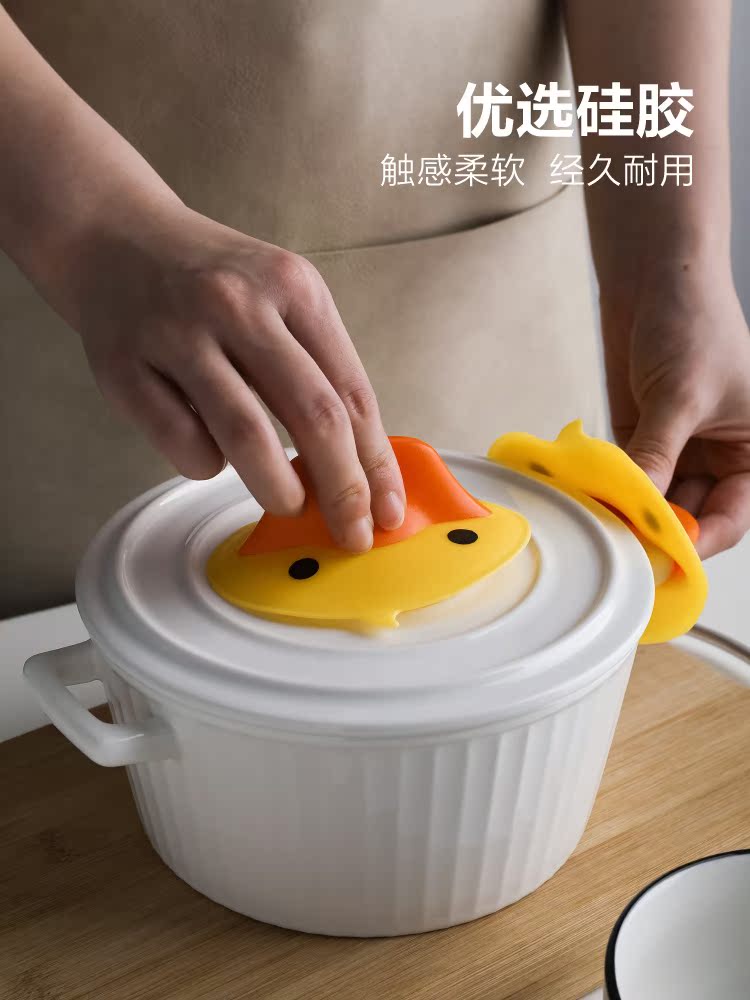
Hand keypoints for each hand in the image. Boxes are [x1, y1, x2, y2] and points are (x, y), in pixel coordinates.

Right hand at [64, 204, 405, 551]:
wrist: (114, 237)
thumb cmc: (212, 282)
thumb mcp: (280, 295)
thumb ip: (318, 367)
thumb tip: (357, 462)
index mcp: (293, 287)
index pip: (353, 392)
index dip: (376, 462)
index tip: (387, 510)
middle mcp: (238, 304)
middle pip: (313, 416)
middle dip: (343, 489)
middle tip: (352, 532)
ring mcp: (178, 334)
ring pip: (247, 436)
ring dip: (278, 488)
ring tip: (289, 503)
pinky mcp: (124, 367)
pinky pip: (182, 442)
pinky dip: (208, 465)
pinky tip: (213, 455)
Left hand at [603, 265, 749, 557]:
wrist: (655, 279)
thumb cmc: (693, 324)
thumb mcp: (681, 397)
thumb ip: (658, 457)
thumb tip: (639, 511)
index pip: (731, 517)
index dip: (699, 540)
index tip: (663, 555)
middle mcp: (718, 458)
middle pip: (688, 515)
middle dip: (656, 529)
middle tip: (621, 543)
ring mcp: (678, 450)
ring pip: (653, 500)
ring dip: (627, 510)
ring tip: (600, 520)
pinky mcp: (641, 440)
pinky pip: (624, 477)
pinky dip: (606, 488)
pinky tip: (587, 497)